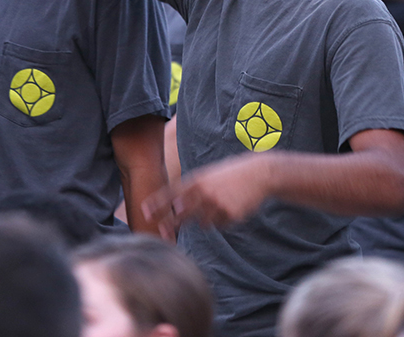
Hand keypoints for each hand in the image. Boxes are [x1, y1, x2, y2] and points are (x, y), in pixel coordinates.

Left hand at [143, 153, 271, 230]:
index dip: (158, 204)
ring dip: (207, 218)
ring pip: (202, 223)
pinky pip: (219, 224)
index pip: (172, 193)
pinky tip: (232, 206)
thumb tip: (175, 208)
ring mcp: (218, 204)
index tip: (145, 212)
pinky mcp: (230, 215)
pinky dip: (222, 219)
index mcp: (197, 180)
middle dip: (170, 223)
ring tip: (220, 203)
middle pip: (181, 214)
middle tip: (162, 230)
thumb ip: (192, 189)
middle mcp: (205, 192)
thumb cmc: (229, 174)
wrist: (259, 173)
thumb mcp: (208, 175)